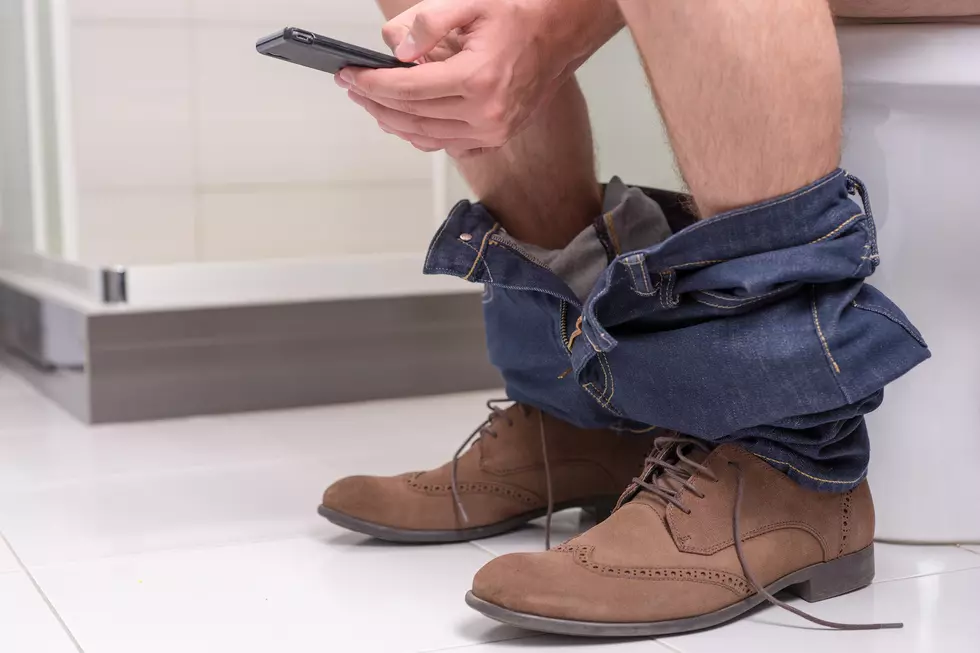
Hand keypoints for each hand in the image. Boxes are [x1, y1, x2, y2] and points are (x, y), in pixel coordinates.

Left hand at [336, 0, 621, 155]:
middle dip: (375, 102)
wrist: (560, 35)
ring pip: (426, 135)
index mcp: (478, 80)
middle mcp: (486, 114)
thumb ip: (429, 22)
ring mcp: (492, 131)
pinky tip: (402, 118)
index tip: (349, 76)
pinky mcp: (495, 137)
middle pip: (412, 117)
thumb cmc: (519, 17)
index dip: (371, 84)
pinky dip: (419, 133)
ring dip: (393, 121)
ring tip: (370, 102)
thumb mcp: (471, 3)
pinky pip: (446, 143)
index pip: (408, 90)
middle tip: (351, 88)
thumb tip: (396, 50)